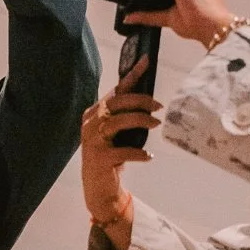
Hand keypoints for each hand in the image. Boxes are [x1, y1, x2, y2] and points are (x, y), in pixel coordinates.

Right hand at [81, 59, 160, 231]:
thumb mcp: (118, 133)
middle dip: (141, 101)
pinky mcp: (99, 158)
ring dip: (140, 121)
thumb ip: (126, 116)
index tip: (146, 60)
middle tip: (159, 107)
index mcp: (95, 113)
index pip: (116, 90)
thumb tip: (150, 100)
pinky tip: (148, 156)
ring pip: (118, 122)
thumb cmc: (111, 157)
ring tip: (155, 124)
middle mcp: (90, 123)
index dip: (132, 74)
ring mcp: (92, 141)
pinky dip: (139, 153)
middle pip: (117, 103)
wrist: (99, 189)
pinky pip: (123, 151)